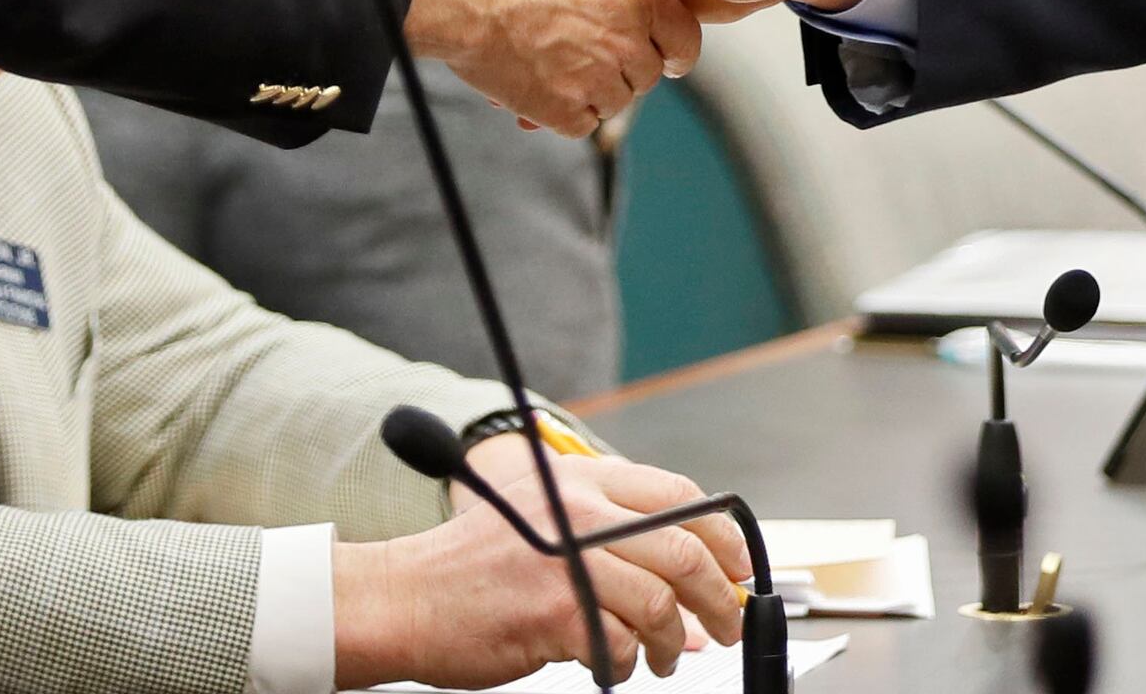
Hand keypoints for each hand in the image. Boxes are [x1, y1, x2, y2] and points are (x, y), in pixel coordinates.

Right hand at [397, 0, 696, 137]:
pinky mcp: (556, 107)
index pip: (683, 38)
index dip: (669, 42)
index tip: (653, 43)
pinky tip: (544, 90)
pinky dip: (564, 112)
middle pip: (647, 74)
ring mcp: (593, 78)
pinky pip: (577, 123)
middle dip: (628, 67)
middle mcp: (624, 40)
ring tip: (566, 68)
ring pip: (613, 101)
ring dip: (596, 90)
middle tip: (598, 54)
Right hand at [462, 434, 751, 650]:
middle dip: (720, 597)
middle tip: (726, 624)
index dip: (723, 536)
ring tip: (663, 657)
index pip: (681, 496)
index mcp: (581, 481)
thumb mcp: (544, 518)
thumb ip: (613, 534)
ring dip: (674, 642)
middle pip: (685, 551)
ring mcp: (568, 562)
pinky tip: (613, 663)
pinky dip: (627, 663)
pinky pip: (621, 645)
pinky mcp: (556, 612)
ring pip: (661, 605)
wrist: (406, 599)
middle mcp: (579, 512)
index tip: (739, 567)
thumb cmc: (473, 567)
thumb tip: (695, 579)